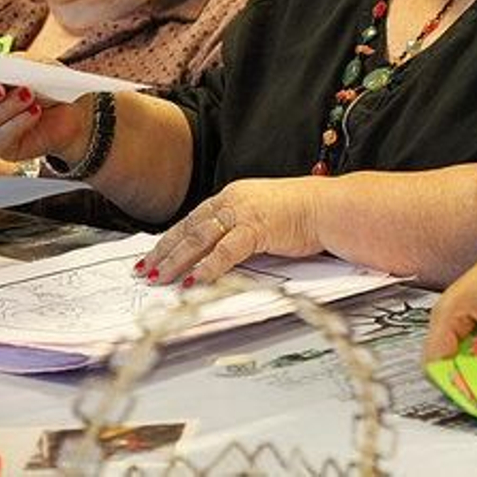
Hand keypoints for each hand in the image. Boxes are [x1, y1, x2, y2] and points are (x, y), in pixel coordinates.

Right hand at [0, 65, 84, 163]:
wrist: (74, 110)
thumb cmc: (49, 83)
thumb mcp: (36, 65)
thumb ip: (15, 63)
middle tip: (1, 89)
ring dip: (6, 108)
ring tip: (30, 96)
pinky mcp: (2, 147)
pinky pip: (0, 139)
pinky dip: (18, 123)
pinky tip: (35, 112)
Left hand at [139, 177, 323, 286]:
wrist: (330, 207)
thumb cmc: (305, 212)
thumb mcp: (264, 215)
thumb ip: (240, 228)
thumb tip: (219, 250)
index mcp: (234, 195)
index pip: (194, 219)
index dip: (171, 238)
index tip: (155, 254)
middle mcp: (233, 200)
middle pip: (190, 228)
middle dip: (165, 251)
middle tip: (146, 270)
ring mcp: (244, 213)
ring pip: (199, 238)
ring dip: (177, 261)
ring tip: (160, 278)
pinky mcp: (256, 229)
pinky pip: (225, 251)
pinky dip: (207, 268)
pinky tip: (193, 282)